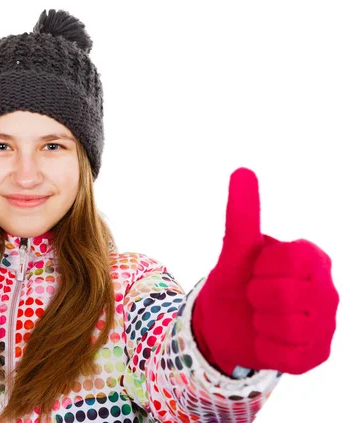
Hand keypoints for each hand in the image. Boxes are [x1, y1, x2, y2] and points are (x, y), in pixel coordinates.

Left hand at [192, 168, 338, 375]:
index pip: (293, 259)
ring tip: (260, 316)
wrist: (225, 324)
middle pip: (288, 295)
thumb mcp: (236, 249)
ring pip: (290, 327)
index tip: (257, 269)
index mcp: (313, 258)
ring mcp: (326, 325)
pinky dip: (264, 348)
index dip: (263, 266)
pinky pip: (286, 356)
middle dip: (258, 294)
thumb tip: (242, 170)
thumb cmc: (236, 281)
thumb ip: (242, 214)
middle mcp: (327, 290)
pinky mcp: (316, 356)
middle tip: (255, 294)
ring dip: (261, 322)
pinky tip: (264, 338)